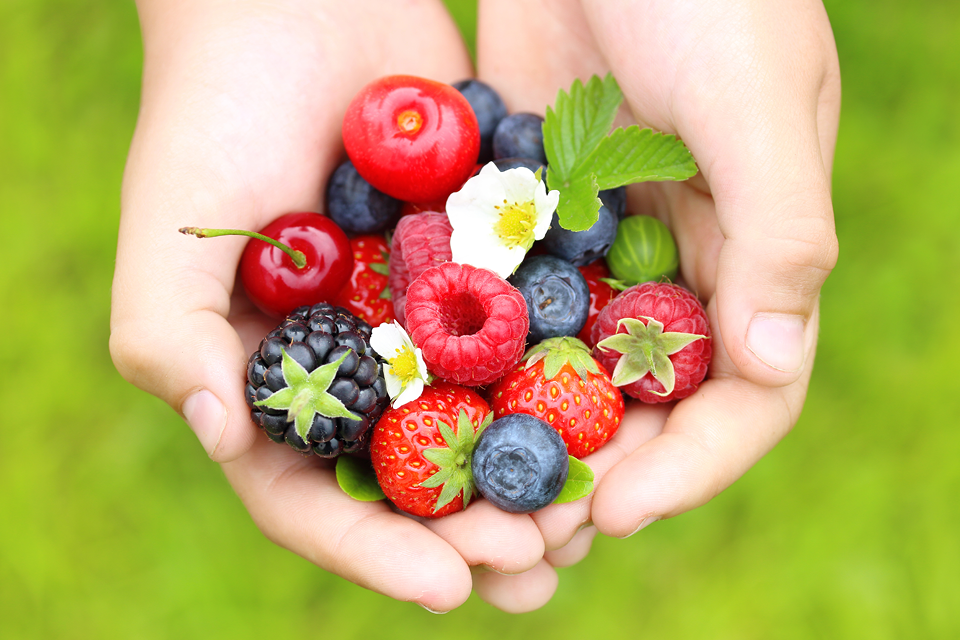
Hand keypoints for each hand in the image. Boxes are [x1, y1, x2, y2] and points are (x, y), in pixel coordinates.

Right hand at [111, 0, 563, 612]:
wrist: (301, 3)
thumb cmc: (214, 111)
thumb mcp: (170, 230)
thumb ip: (171, 337)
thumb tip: (220, 434)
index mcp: (274, 381)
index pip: (314, 496)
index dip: (376, 548)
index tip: (446, 586)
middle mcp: (352, 365)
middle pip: (411, 479)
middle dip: (470, 532)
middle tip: (536, 565)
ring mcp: (418, 321)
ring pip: (481, 422)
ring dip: (531, 476)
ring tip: (587, 521)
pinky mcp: (478, 269)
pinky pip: (526, 340)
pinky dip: (564, 383)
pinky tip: (613, 417)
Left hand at [477, 0, 838, 549]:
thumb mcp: (756, 101)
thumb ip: (779, 231)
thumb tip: (775, 365)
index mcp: (756, 258)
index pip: (744, 398)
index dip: (691, 467)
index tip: (615, 510)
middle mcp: (678, 269)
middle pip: (643, 406)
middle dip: (591, 473)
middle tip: (523, 532)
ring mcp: (598, 249)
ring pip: (565, 369)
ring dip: (520, 433)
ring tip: (462, 491)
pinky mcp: (526, 216)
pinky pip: (503, 302)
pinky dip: (471, 350)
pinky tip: (418, 393)